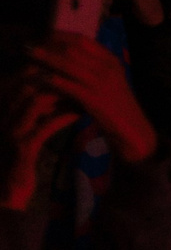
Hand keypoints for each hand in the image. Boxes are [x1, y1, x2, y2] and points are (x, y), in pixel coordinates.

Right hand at [0, 79, 73, 212]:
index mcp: (1, 106)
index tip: (71, 63)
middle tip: (80, 73)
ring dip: (63, 94)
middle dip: (56, 76)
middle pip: (28, 84)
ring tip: (83, 91)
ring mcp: (9, 131)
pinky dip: (64, 117)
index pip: (21, 76)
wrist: (8, 187)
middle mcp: (1, 115)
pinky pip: (45, 126)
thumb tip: (58, 81)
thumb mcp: (25, 124)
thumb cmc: (20, 152)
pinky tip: (80, 113)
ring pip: (36, 101)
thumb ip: (36, 105)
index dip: (46, 66)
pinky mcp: (22, 148)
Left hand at [24, 34, 155, 163]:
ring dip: (47, 58)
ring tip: (30, 54)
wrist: (132, 129)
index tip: (45, 35)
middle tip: (31, 45)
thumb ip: (92, 70)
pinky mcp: (95, 99)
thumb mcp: (107, 83)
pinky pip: (70, 86)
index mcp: (111, 60)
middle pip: (74, 48)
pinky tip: (41, 79)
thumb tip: (68, 59)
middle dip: (50, 45)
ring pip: (69, 64)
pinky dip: (54, 81)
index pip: (83, 40)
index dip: (62, 35)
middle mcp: (108, 67)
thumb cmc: (116, 107)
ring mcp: (102, 83)